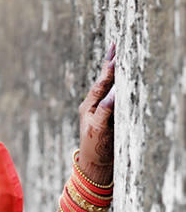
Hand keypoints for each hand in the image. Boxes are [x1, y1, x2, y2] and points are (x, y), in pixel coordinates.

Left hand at [77, 43, 114, 184]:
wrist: (95, 166)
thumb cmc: (94, 149)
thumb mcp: (98, 129)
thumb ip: (105, 111)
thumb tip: (114, 93)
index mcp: (88, 106)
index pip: (101, 84)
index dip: (109, 70)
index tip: (115, 54)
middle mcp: (94, 106)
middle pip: (104, 81)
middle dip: (110, 64)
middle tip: (116, 45)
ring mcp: (101, 111)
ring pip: (109, 88)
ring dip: (114, 73)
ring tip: (118, 56)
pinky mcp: (109, 117)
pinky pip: (114, 98)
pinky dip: (118, 86)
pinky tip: (123, 79)